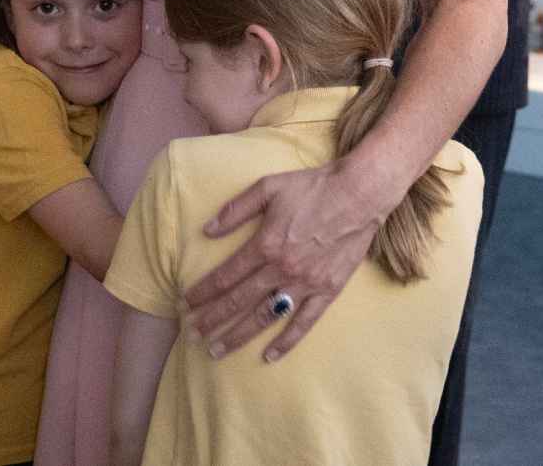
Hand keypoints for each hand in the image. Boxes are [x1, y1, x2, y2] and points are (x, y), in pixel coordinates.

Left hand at [181, 160, 384, 362]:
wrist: (359, 193)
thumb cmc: (311, 187)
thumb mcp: (267, 187)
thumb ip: (236, 209)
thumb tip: (207, 230)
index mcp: (264, 244)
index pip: (225, 275)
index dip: (202, 292)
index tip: (184, 304)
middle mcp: (282, 268)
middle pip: (239, 300)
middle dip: (212, 320)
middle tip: (192, 337)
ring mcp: (306, 283)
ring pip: (266, 316)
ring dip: (239, 335)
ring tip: (218, 350)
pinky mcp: (328, 290)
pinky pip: (305, 322)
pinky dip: (288, 341)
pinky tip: (270, 355)